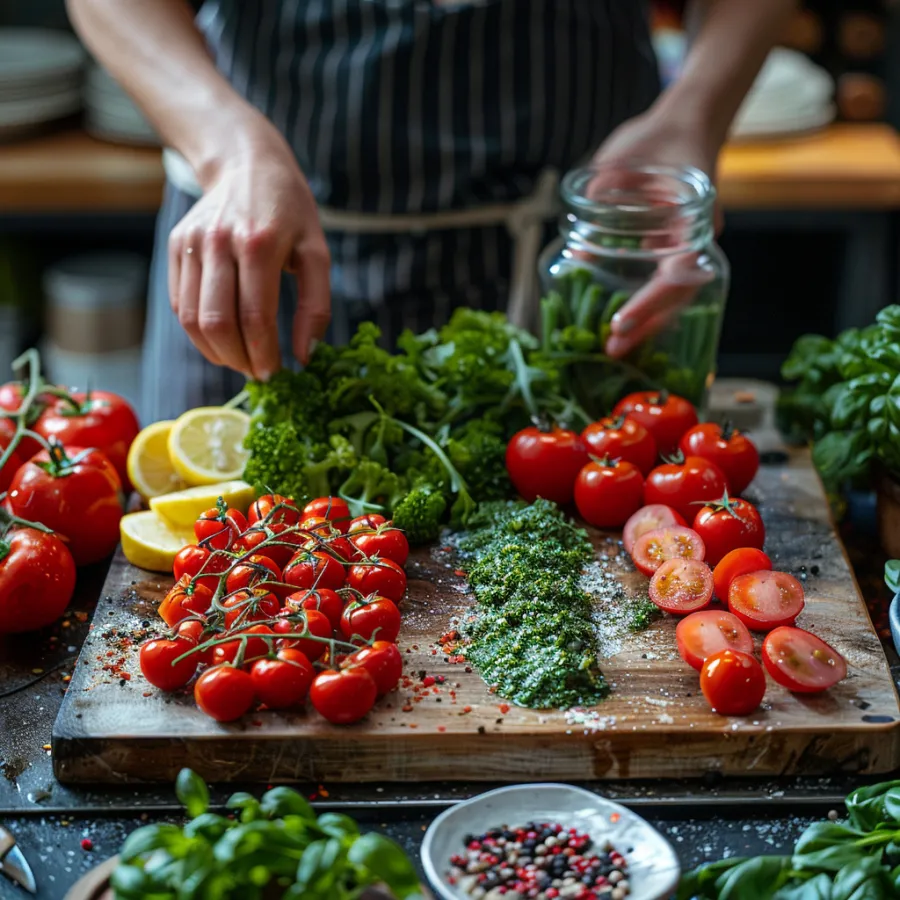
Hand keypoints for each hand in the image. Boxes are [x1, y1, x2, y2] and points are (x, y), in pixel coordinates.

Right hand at [168, 122, 330, 379]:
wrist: (246, 163)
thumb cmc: (290, 213)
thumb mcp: (317, 252)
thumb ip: (317, 306)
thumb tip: (306, 356)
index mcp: (259, 243)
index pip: (256, 317)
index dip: (264, 355)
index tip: (276, 374)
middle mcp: (219, 242)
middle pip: (218, 323)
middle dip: (239, 359)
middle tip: (257, 373)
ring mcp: (192, 244)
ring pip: (192, 319)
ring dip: (215, 352)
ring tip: (239, 361)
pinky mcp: (175, 246)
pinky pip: (179, 304)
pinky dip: (198, 332)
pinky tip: (221, 340)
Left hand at [591, 107, 721, 358]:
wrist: (683, 124)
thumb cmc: (657, 138)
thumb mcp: (622, 161)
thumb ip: (600, 198)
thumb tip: (579, 253)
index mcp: (693, 223)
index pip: (677, 275)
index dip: (650, 302)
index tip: (622, 322)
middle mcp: (695, 241)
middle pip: (677, 297)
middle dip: (646, 325)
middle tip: (613, 348)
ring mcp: (687, 247)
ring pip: (673, 297)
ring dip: (646, 322)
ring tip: (615, 347)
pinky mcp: (673, 248)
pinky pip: (662, 284)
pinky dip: (645, 306)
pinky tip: (622, 324)